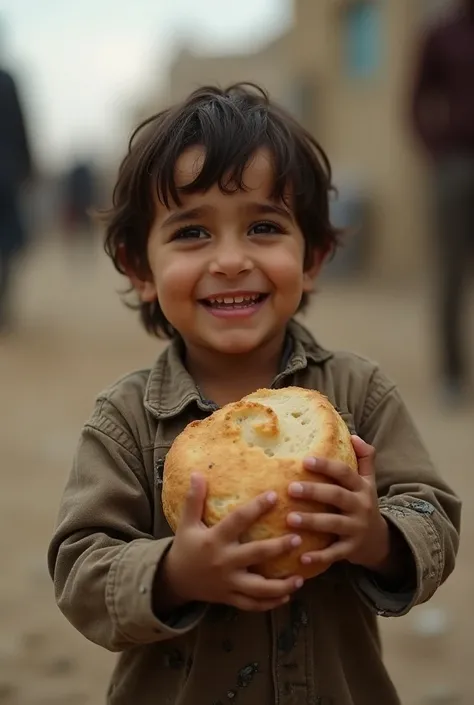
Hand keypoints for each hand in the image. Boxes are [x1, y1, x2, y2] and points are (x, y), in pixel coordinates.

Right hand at [161, 473, 303, 611]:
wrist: (175, 581)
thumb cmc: (185, 547)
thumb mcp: (187, 523)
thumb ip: (193, 499)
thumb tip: (197, 473)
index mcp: (215, 540)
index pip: (238, 521)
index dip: (256, 507)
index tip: (274, 495)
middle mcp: (224, 562)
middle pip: (256, 554)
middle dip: (278, 548)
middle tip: (298, 539)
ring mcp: (229, 583)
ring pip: (258, 588)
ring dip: (281, 585)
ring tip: (300, 578)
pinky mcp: (231, 598)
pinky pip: (253, 604)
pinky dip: (270, 603)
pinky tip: (287, 596)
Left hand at [286, 436, 390, 571]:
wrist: (379, 541)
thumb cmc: (364, 505)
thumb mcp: (369, 481)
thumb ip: (365, 458)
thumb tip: (354, 436)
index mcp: (361, 488)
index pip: (345, 473)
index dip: (327, 466)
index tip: (305, 460)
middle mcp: (360, 506)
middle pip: (337, 496)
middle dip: (314, 492)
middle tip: (290, 488)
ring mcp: (356, 529)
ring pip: (333, 524)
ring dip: (312, 522)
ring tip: (290, 519)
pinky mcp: (351, 550)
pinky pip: (334, 554)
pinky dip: (319, 557)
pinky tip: (300, 556)